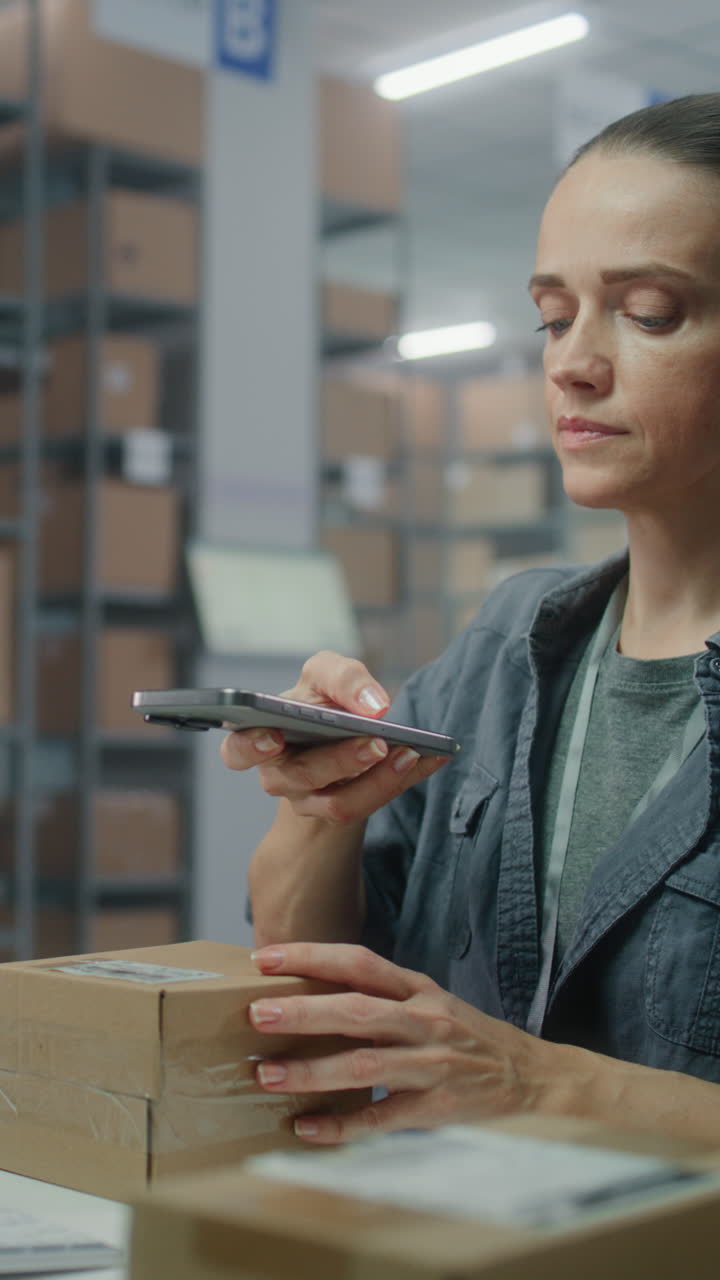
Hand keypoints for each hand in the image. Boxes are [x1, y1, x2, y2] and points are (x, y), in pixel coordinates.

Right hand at [221, 652, 448, 823]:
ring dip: (379, 779)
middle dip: (340, 760)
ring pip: (340, 805)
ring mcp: (311, 801)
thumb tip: (373, 706)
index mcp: (259, 737)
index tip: (274, 738)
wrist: (332, 740)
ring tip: (410, 753)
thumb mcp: (325, 674)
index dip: (250, 748)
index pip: (238, 751)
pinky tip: (433, 757)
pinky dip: (406, 778)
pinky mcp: (346, 811)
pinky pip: (375, 804)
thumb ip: (343, 677)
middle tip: (375, 743)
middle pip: (302, 776)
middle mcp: (279, 775)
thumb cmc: (320, 701)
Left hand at [248, 942, 577, 1143]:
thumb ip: (383, 1000)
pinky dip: (342, 1125)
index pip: (358, 962)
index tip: (265, 958)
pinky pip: (381, 1120)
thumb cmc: (470, 1039)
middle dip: (302, 1011)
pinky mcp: (437, 1109)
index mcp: (419, 989)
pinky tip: (307, 1129)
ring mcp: (432, 1065)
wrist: (535, 1079)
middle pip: (355, 1009)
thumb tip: (311, 999)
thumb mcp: (432, 1004)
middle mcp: (424, 1021)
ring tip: (267, 1075)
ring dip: (311, 1070)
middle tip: (256, 1014)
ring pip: (363, 1064)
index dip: (311, 956)